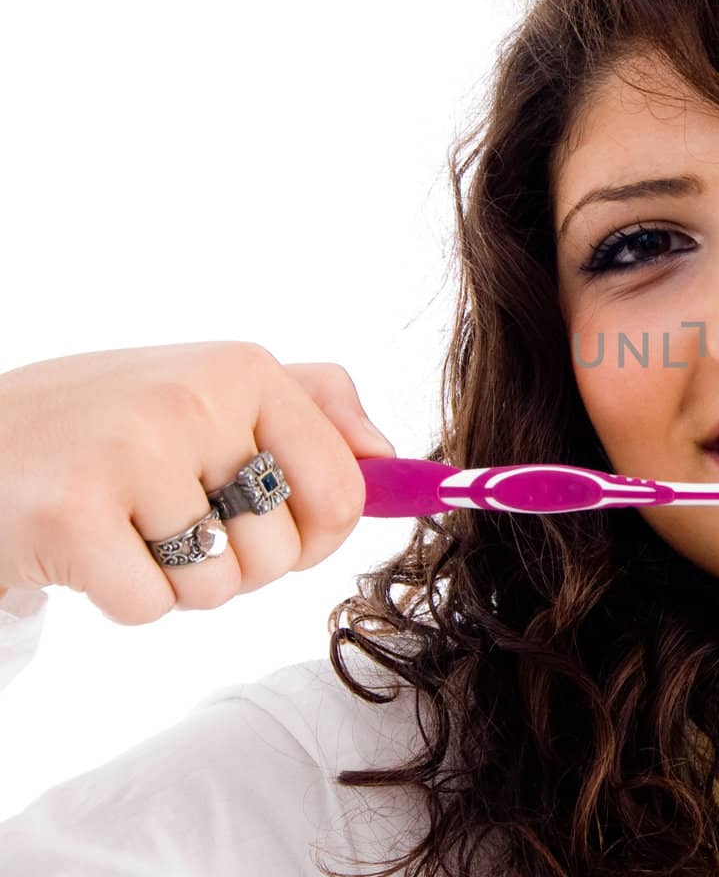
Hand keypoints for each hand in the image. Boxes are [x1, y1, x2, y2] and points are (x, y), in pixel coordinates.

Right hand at [0, 342, 395, 622]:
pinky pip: (150, 607)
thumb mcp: (208, 389)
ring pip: (219, 587)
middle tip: (174, 521)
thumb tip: (387, 456)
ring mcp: (131, 453)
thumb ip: (312, 405)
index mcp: (243, 369)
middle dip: (237, 563)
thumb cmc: (105, 425)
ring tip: (128, 530)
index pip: (345, 491)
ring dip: (178, 582)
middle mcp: (194, 400)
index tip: (283, 528)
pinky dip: (123, 599)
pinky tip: (88, 550)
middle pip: (282, 554)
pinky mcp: (72, 514)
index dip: (320, 536)